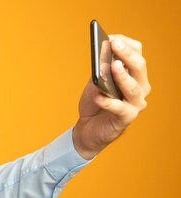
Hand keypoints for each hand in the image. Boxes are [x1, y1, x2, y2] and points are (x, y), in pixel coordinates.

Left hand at [73, 35, 150, 159]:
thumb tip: (102, 57)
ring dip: (122, 76)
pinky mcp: (126, 119)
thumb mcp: (95, 82)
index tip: (110, 37)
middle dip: (126, 54)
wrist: (87, 129)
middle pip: (139, 67)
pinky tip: (98, 96)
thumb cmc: (95, 103)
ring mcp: (135, 104)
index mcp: (134, 75)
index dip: (125, 44)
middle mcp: (140, 87)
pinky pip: (119, 108)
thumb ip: (100, 71)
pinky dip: (108, 102)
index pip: (137, 54)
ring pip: (133, 87)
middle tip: (114, 44)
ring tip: (112, 66)